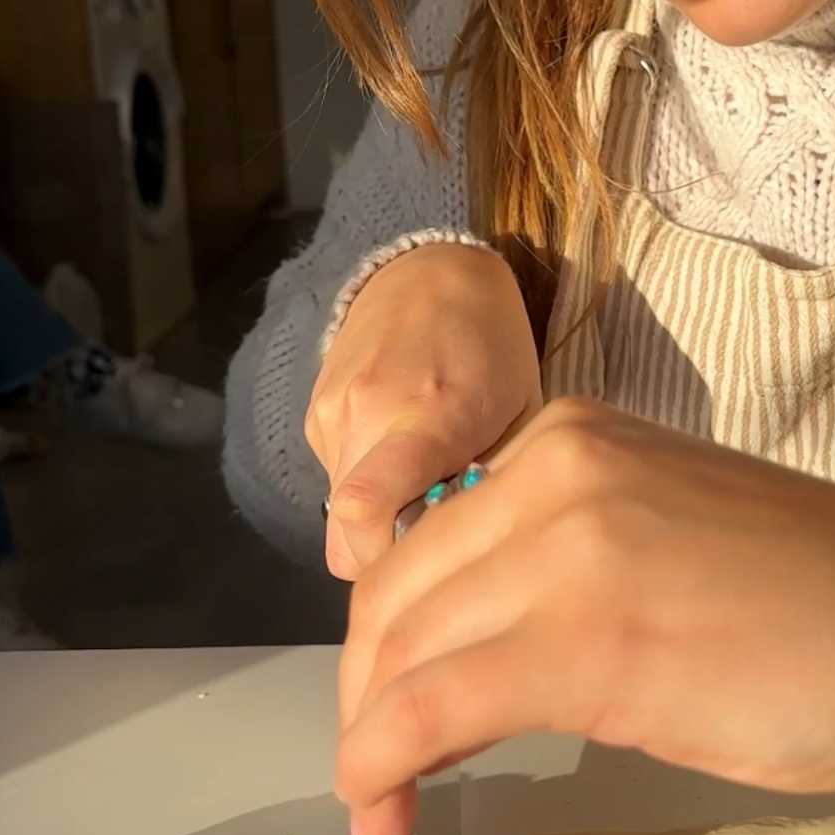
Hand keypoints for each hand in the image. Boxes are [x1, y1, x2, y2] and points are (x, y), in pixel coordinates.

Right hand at [305, 244, 542, 578]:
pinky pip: (333, 481)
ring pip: (335, 519)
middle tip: (435, 540)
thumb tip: (460, 554)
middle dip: (386, 558)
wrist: (429, 269)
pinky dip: (365, 485)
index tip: (429, 565)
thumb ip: (491, 483)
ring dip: (376, 523)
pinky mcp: (314, 413)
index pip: (368, 508)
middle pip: (345, 538)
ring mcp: (333, 412)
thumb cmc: (494, 346)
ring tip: (422, 487)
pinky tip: (399, 452)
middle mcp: (369, 414)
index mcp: (432, 414)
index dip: (388, 560)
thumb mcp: (520, 411)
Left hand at [335, 398, 834, 834]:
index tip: (387, 702)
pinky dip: (382, 765)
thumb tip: (475, 655)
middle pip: (395, 594)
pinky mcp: (588, 640)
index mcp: (568, 438)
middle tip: (376, 774)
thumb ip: (563, 564)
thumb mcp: (659, 537)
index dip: (388, 636)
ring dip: (367, 741)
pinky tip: (385, 812)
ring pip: (400, 650)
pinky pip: (432, 708)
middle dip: (366, 693)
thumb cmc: (825, 597)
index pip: (424, 539)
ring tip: (381, 808)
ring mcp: (568, 547)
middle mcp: (552, 471)